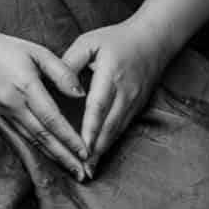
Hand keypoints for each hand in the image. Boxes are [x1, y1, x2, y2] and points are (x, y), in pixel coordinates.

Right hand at [0, 25, 92, 180]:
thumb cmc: (6, 48)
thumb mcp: (38, 52)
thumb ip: (61, 72)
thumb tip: (81, 94)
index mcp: (26, 87)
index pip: (52, 119)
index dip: (70, 137)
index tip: (87, 152)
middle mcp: (14, 104)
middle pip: (44, 136)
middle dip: (65, 157)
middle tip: (84, 174)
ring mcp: (5, 112)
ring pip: (33, 140)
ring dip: (54, 157)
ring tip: (72, 170)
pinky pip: (23, 136)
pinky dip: (39, 148)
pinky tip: (51, 156)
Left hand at [61, 20, 171, 164]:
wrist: (153, 40)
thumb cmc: (116, 40)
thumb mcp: (89, 42)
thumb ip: (71, 61)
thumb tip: (55, 82)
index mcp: (111, 75)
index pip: (98, 106)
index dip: (90, 128)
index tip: (81, 146)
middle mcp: (126, 92)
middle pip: (110, 124)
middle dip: (96, 148)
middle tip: (83, 168)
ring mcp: (134, 101)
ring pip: (118, 129)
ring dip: (104, 149)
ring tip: (90, 168)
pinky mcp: (138, 105)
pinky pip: (124, 126)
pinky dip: (112, 141)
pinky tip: (101, 154)